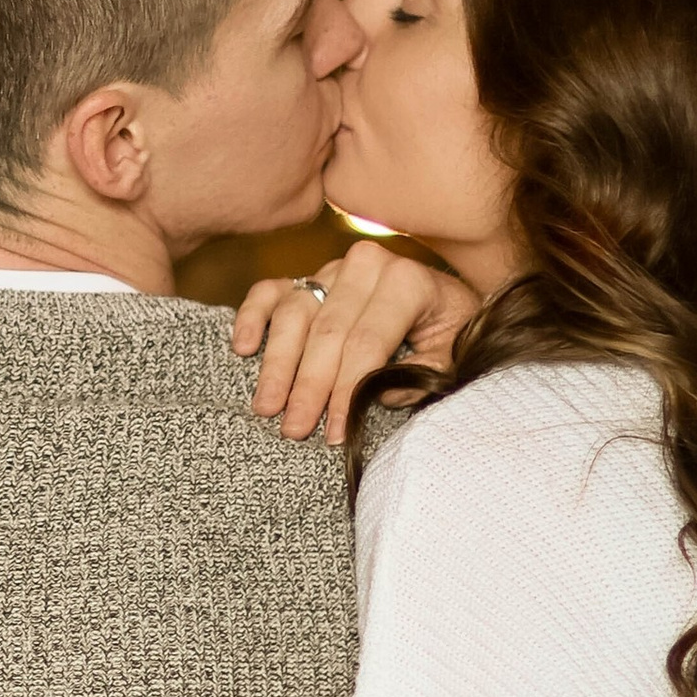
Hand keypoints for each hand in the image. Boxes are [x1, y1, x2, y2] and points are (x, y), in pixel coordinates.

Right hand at [229, 242, 479, 442]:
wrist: (445, 300)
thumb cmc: (450, 332)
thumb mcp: (454, 355)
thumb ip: (424, 374)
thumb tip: (379, 395)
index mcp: (407, 280)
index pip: (367, 343)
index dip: (346, 390)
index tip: (333, 431)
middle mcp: (366, 265)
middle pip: (326, 332)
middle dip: (308, 386)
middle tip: (292, 428)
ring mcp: (332, 268)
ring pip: (294, 314)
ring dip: (277, 364)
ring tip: (266, 406)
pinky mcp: (308, 276)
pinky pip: (270, 290)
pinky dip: (251, 316)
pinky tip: (242, 347)